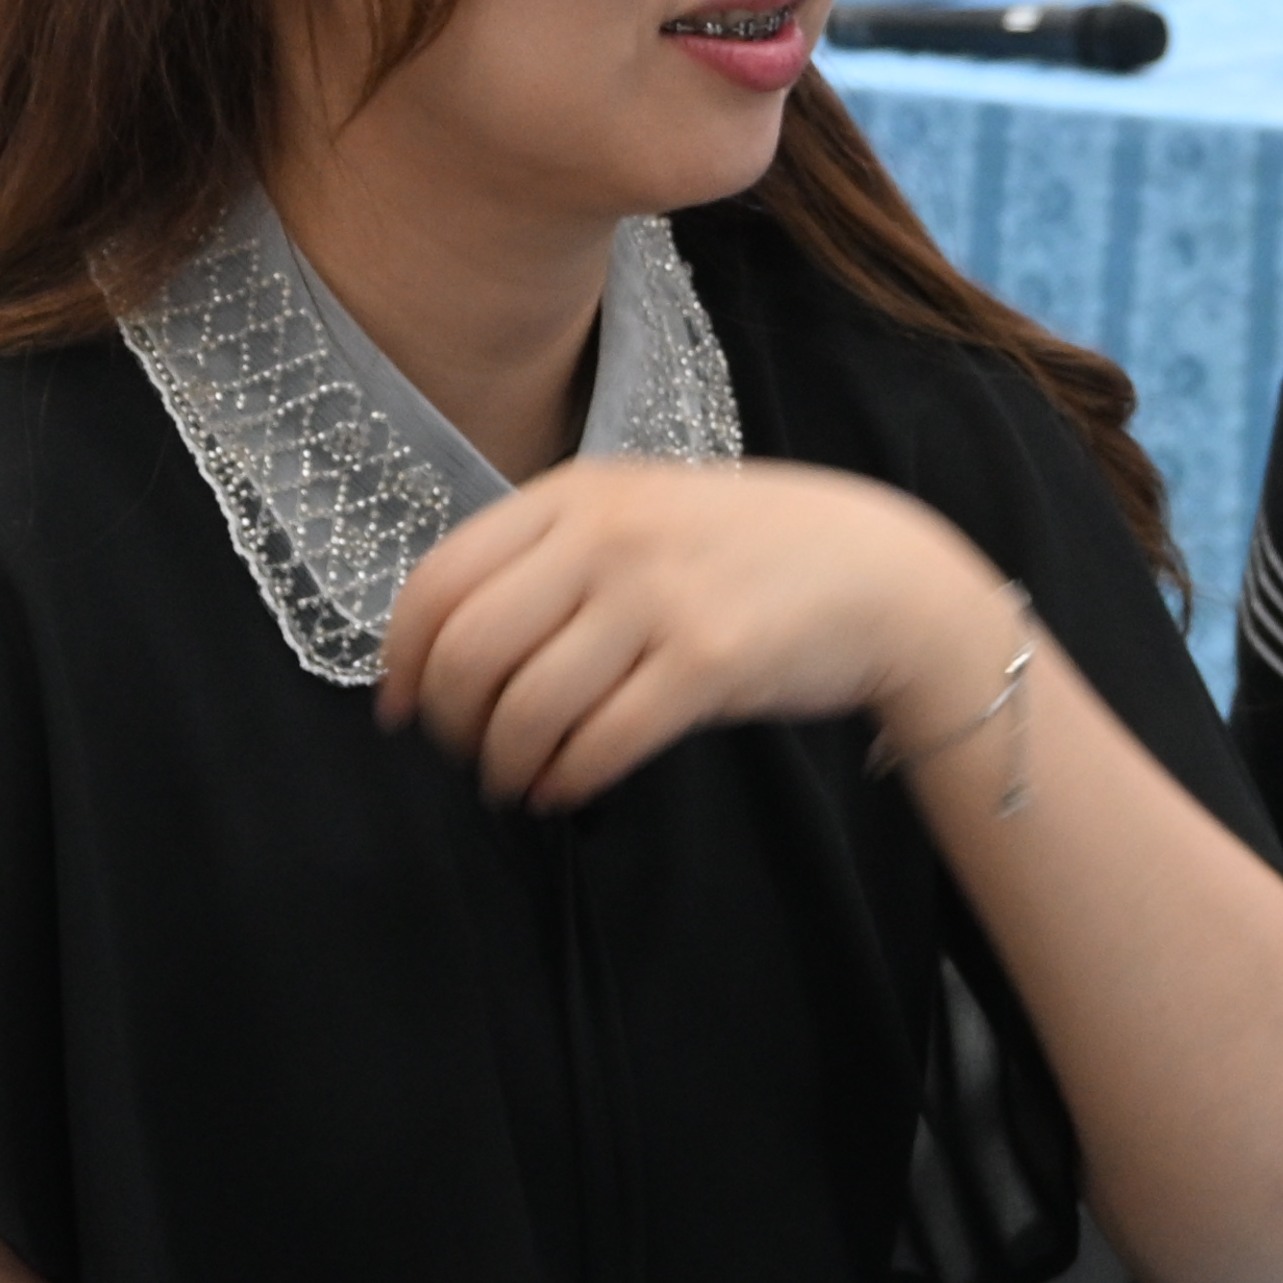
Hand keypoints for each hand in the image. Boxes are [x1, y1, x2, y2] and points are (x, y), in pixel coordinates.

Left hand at [379, 458, 1016, 813]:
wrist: (881, 572)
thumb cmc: (745, 554)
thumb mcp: (640, 513)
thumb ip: (549, 556)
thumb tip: (441, 647)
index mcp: (576, 494)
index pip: (439, 579)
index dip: (401, 659)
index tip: (402, 709)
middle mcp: (607, 536)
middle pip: (469, 651)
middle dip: (452, 723)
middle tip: (468, 754)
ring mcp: (658, 596)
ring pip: (527, 706)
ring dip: (505, 764)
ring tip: (517, 780)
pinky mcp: (708, 662)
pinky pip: (600, 743)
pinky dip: (566, 780)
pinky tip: (567, 788)